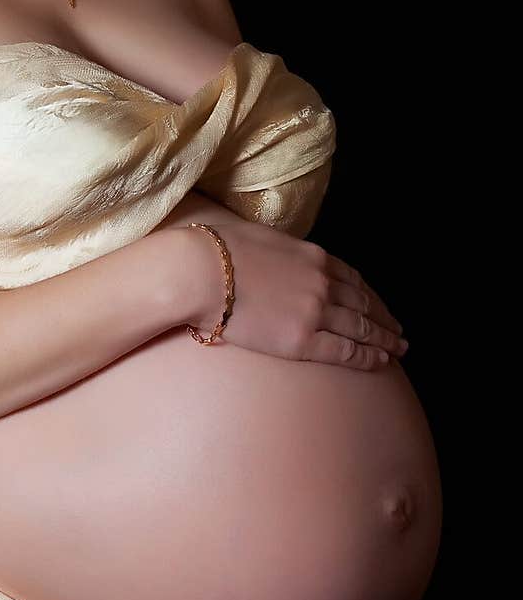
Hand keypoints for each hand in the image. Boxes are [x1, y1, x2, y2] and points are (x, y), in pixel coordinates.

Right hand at [176, 208, 408, 371]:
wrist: (200, 272)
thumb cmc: (217, 251)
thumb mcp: (260, 237)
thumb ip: (282, 252)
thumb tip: (279, 256)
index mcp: (314, 257)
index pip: (353, 278)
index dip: (371, 294)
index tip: (380, 305)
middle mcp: (322, 283)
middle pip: (364, 303)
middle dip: (385, 318)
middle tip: (400, 331)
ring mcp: (316, 312)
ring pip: (362, 329)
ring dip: (385, 340)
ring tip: (398, 349)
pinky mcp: (302, 341)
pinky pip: (345, 351)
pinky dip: (368, 357)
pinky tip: (381, 362)